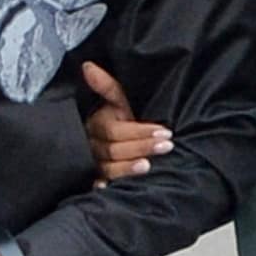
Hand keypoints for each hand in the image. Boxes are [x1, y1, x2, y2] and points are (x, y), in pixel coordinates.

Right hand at [83, 60, 171, 182]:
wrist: (110, 137)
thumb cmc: (120, 117)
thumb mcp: (118, 101)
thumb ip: (107, 86)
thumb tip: (87, 66)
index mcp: (97, 124)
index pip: (116, 131)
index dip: (139, 132)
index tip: (164, 132)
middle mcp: (92, 145)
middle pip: (113, 150)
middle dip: (141, 147)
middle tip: (167, 146)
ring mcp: (93, 163)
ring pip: (107, 168)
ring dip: (128, 168)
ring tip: (149, 166)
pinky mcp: (94, 179)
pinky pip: (96, 184)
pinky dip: (101, 187)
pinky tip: (110, 189)